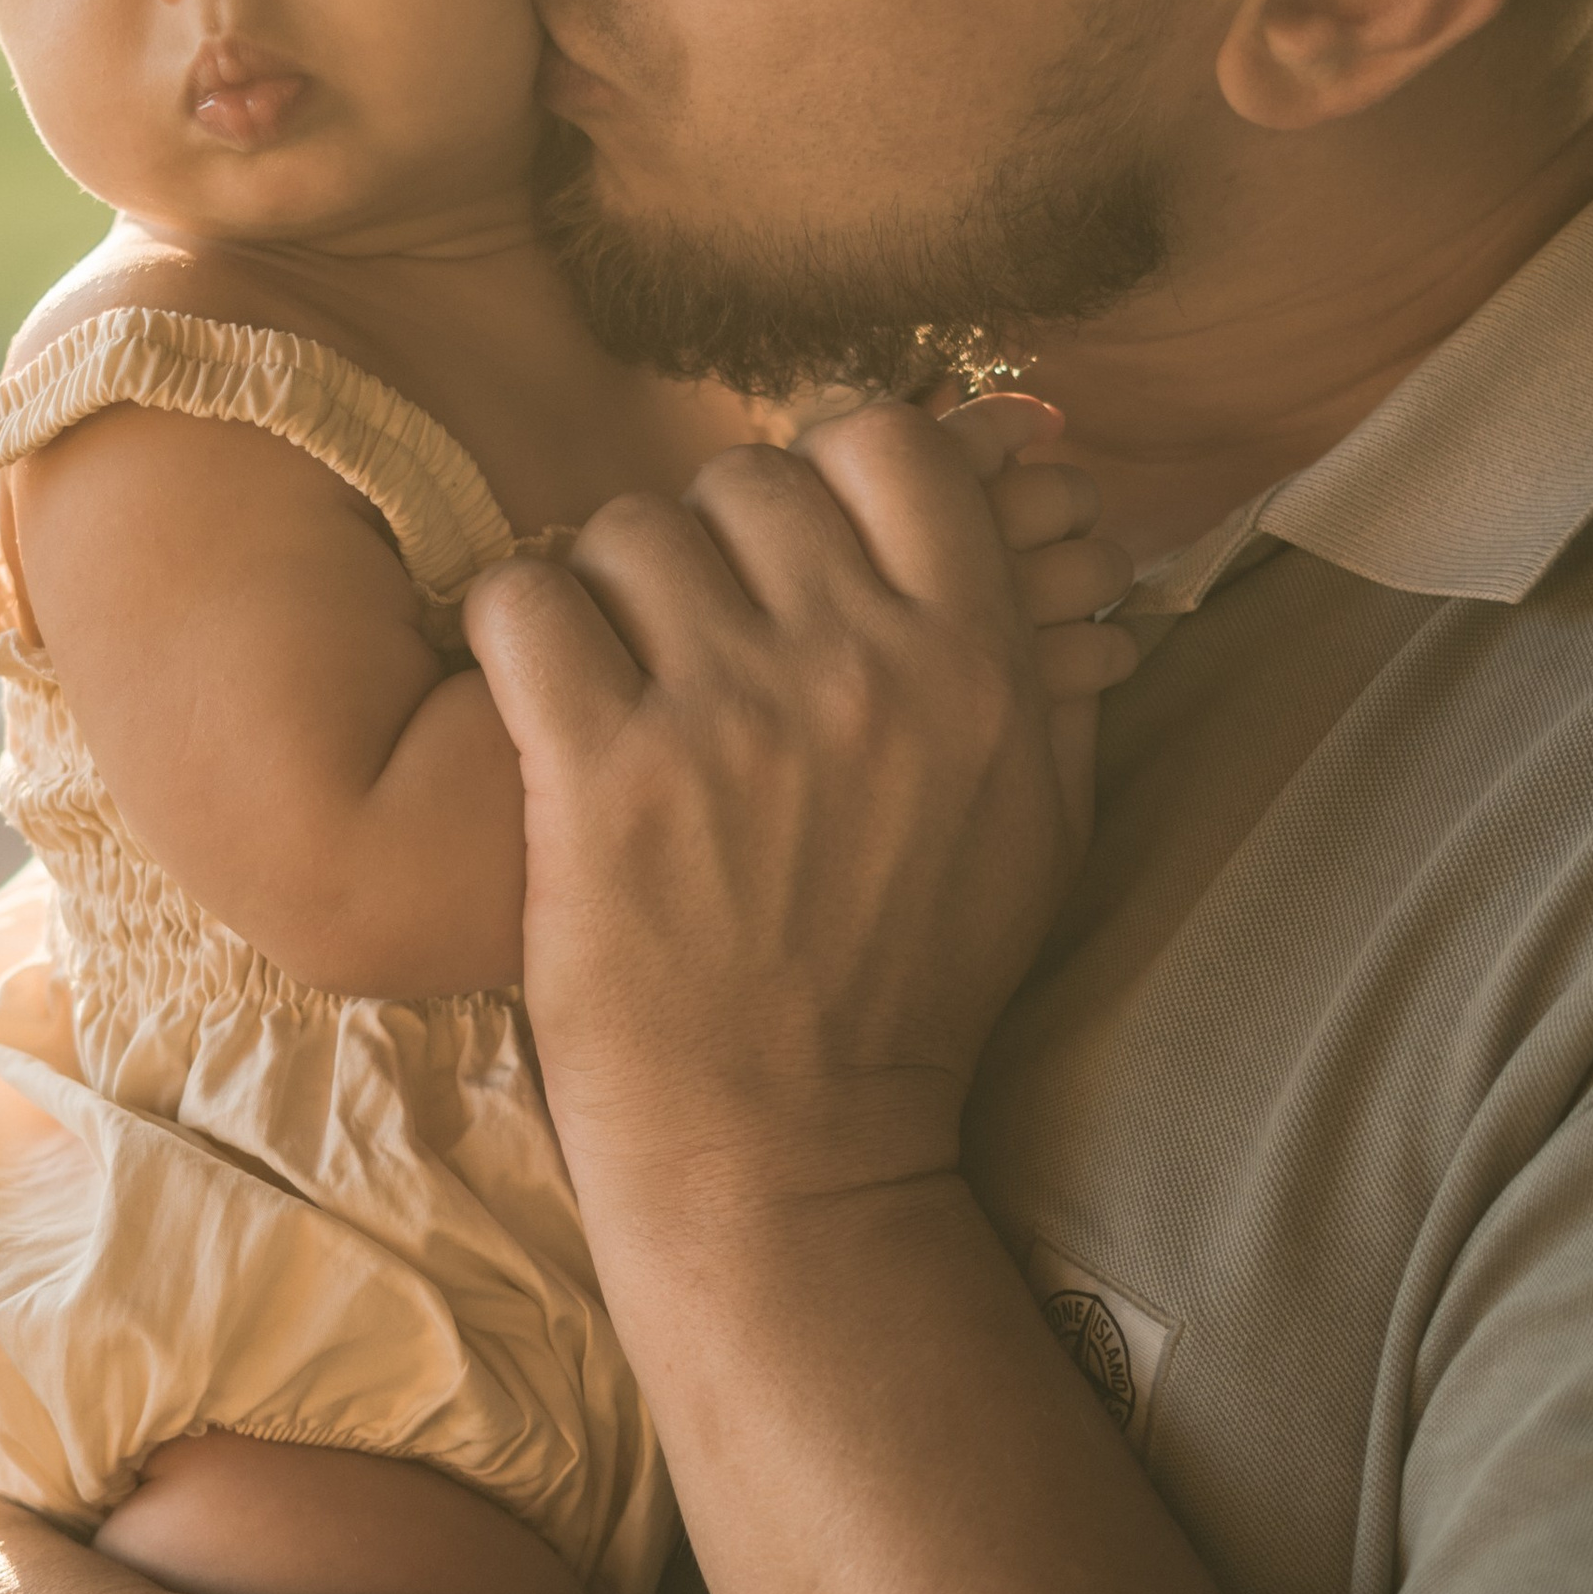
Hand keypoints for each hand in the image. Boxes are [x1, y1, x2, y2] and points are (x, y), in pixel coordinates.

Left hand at [465, 393, 1130, 1212]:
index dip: (829, 454)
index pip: (891, 440)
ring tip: (616, 669)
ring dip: (611, 587)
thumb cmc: (910, 997)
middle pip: (749, 479)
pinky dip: (517, 625)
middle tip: (692, 622)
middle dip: (713, 539)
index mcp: (976, 666)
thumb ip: (1051, 683)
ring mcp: (724, 718)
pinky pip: (527, 601)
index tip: (795, 512)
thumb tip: (1074, 557)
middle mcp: (858, 669)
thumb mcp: (1041, 839)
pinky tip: (538, 688)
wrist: (789, 1153)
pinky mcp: (602, 777)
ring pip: (631, 530)